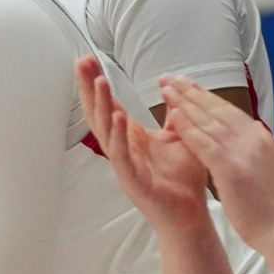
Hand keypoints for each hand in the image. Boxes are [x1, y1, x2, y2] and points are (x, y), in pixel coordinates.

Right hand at [76, 57, 211, 236]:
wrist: (191, 215)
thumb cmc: (183, 180)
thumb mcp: (180, 140)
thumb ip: (174, 117)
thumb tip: (174, 93)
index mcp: (131, 138)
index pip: (109, 105)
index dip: (98, 83)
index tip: (88, 59)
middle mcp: (122, 149)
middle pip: (99, 113)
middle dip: (89, 87)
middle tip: (82, 62)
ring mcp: (124, 165)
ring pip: (106, 132)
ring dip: (101, 106)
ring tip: (99, 82)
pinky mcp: (132, 181)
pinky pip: (121, 157)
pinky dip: (119, 136)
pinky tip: (118, 117)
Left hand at [156, 75, 273, 244]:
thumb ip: (260, 150)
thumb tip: (255, 136)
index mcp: (263, 139)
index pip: (230, 111)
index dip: (207, 97)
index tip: (190, 86)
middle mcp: (254, 138)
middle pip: (217, 109)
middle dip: (192, 92)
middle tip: (170, 78)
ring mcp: (244, 152)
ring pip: (208, 120)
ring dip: (184, 103)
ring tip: (165, 89)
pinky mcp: (232, 168)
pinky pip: (204, 143)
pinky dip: (188, 127)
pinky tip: (173, 116)